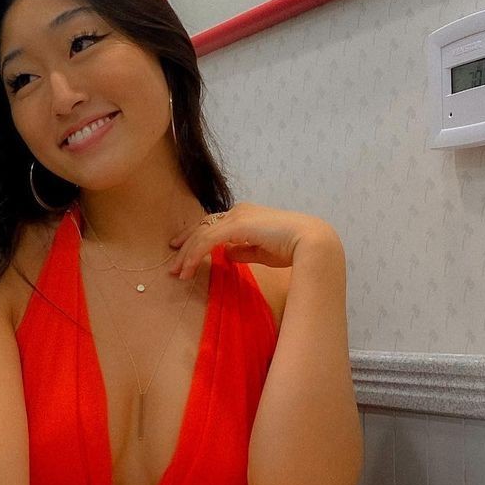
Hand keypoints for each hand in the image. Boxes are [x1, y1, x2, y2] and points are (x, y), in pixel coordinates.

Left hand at [168, 200, 335, 278]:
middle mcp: (238, 211)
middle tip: (174, 265)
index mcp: (245, 216)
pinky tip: (189, 269)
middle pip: (203, 227)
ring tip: (178, 272)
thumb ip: (243, 251)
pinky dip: (195, 255)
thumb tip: (227, 254)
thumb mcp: (262, 251)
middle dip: (185, 246)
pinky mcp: (237, 225)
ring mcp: (237, 216)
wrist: (310, 241)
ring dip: (187, 254)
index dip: (195, 238)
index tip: (182, 251)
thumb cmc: (293, 248)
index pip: (213, 224)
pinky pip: (207, 240)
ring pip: (201, 233)